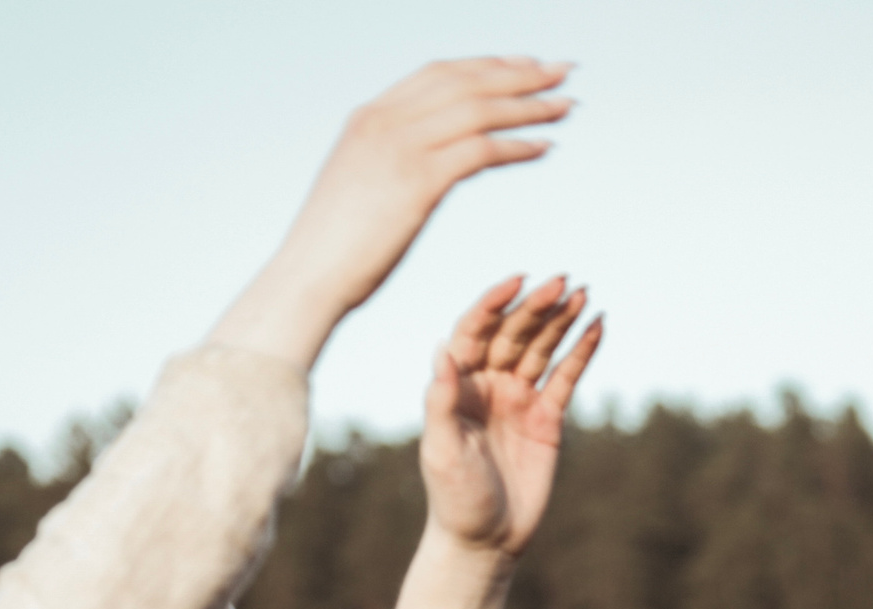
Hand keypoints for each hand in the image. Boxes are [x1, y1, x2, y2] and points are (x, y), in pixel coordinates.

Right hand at [227, 59, 572, 364]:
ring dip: (529, 105)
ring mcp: (399, 148)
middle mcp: (384, 121)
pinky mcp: (417, 182)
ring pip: (479, 109)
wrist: (306, 278)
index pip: (439, 74)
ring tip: (566, 105)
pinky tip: (545, 147)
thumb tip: (418, 169)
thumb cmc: (331, 249)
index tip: (524, 67)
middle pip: (466, 81)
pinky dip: (517, 144)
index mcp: (369, 117)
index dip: (487, 66)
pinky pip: (481, 150)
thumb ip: (387, 164)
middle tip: (563, 70)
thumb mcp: (359, 188)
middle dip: (520, 74)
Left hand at [422, 276, 602, 558]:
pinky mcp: (546, 419)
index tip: (517, 282)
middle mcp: (488, 384)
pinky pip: (566, 377)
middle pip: (513, 334)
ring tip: (582, 293)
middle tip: (562, 281)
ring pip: (542, 349)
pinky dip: (581, 352)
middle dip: (536, 307)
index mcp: (458, 385)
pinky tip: (596, 326)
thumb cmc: (453, 499)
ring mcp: (518, 399)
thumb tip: (442, 349)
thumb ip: (441, 400)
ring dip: (561, 320)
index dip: (494, 303)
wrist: (485, 541)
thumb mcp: (441, 450)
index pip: (475, 332)